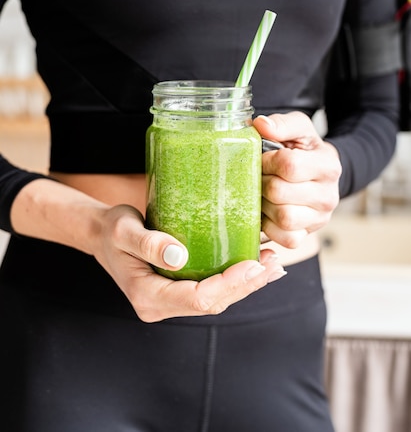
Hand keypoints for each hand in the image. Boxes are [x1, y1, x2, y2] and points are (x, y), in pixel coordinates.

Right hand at [93, 204, 286, 322]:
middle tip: (273, 263)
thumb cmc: (111, 229)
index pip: (196, 299)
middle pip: (211, 303)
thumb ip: (147, 242)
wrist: (101, 236)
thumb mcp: (123, 229)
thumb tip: (179, 256)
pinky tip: (255, 263)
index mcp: (147, 297)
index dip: (227, 284)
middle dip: (245, 285)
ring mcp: (169, 301)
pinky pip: (210, 290)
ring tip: (273, 263)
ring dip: (245, 283)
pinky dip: (234, 278)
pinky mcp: (178, 290)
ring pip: (215, 299)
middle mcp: (160, 306)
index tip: (252, 264)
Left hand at [253, 112, 341, 248]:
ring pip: (283, 218)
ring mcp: (320, 218)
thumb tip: (260, 125)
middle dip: (262, 182)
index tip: (263, 158)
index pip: (289, 164)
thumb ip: (281, 123)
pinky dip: (271, 228)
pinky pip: (286, 239)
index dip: (267, 160)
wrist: (319, 173)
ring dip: (264, 205)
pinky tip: (268, 212)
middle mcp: (328, 195)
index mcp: (328, 165)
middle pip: (279, 192)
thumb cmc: (305, 150)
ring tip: (263, 194)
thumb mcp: (299, 129)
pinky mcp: (308, 234)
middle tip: (259, 177)